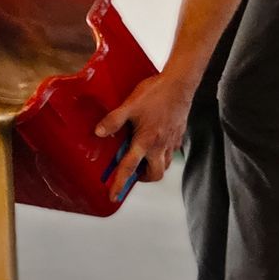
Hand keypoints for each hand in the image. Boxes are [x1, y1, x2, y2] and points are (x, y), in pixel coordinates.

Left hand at [96, 72, 195, 194]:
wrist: (180, 84)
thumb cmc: (155, 93)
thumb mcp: (129, 105)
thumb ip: (113, 120)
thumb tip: (98, 132)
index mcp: (146, 141)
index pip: (130, 168)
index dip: (120, 183)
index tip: (113, 196)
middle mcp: (160, 146)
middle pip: (155, 175)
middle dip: (143, 177)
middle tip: (133, 171)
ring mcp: (172, 142)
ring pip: (164, 165)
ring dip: (153, 166)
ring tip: (142, 157)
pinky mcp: (179, 136)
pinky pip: (171, 153)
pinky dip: (162, 153)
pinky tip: (155, 141)